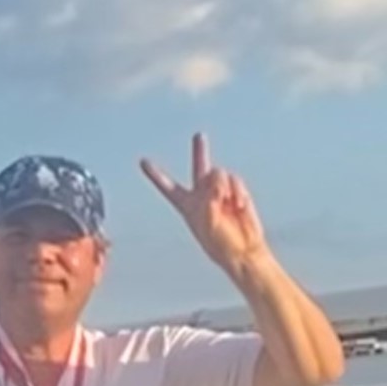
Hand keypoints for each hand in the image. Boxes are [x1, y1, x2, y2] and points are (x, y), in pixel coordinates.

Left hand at [141, 134, 267, 279]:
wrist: (243, 249)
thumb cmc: (220, 242)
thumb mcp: (207, 222)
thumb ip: (209, 198)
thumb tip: (219, 183)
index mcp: (187, 206)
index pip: (168, 187)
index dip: (156, 175)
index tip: (143, 161)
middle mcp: (202, 195)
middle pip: (199, 167)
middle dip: (199, 151)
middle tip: (198, 136)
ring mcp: (220, 191)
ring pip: (217, 173)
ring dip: (222, 186)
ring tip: (227, 202)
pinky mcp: (236, 191)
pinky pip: (233, 179)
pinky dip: (237, 191)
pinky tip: (239, 205)